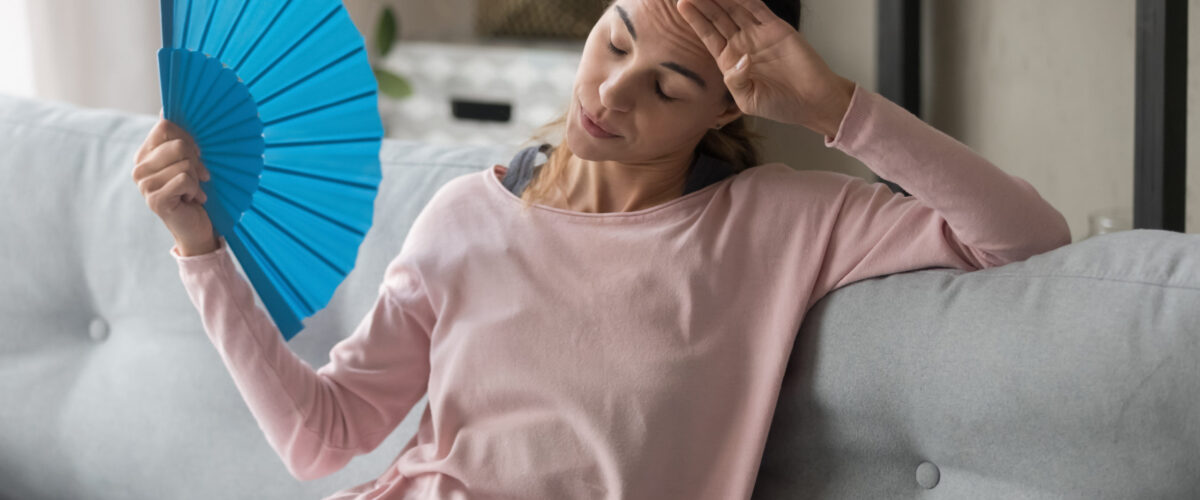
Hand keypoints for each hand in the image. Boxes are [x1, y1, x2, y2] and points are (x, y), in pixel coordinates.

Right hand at [132, 113, 216, 255]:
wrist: (197, 226)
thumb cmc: (195, 190)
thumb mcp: (189, 160)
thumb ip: (179, 137)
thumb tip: (166, 107)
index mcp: (145, 154)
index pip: (166, 127)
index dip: (189, 138)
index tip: (197, 154)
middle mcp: (139, 168)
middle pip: (177, 144)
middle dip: (196, 161)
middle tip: (198, 177)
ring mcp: (144, 185)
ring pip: (184, 164)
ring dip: (196, 180)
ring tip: (192, 191)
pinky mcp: (155, 200)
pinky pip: (185, 180)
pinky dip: (196, 190)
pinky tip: (191, 200)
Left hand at [677, 0, 855, 135]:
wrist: (813, 102)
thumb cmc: (780, 105)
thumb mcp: (749, 101)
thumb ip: (736, 82)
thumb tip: (740, 59)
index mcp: (730, 61)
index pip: (709, 35)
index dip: (695, 20)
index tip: (682, 4)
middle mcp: (742, 44)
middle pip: (718, 17)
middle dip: (704, 3)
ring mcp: (759, 34)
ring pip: (735, 9)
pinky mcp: (777, 28)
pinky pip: (757, 8)